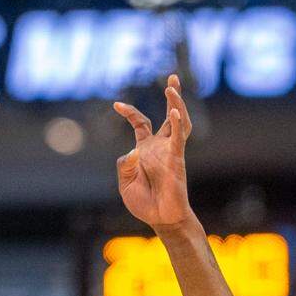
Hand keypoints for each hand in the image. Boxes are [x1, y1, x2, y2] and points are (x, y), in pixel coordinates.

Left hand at [113, 75, 193, 229]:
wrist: (160, 219)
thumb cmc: (143, 203)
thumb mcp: (125, 183)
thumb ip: (124, 165)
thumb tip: (133, 152)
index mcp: (146, 150)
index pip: (140, 123)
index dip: (129, 112)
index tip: (116, 104)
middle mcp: (160, 146)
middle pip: (167, 115)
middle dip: (171, 95)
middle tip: (171, 76)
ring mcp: (170, 151)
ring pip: (178, 121)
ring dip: (176, 103)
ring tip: (171, 86)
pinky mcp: (177, 159)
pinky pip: (179, 138)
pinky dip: (178, 123)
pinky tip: (175, 110)